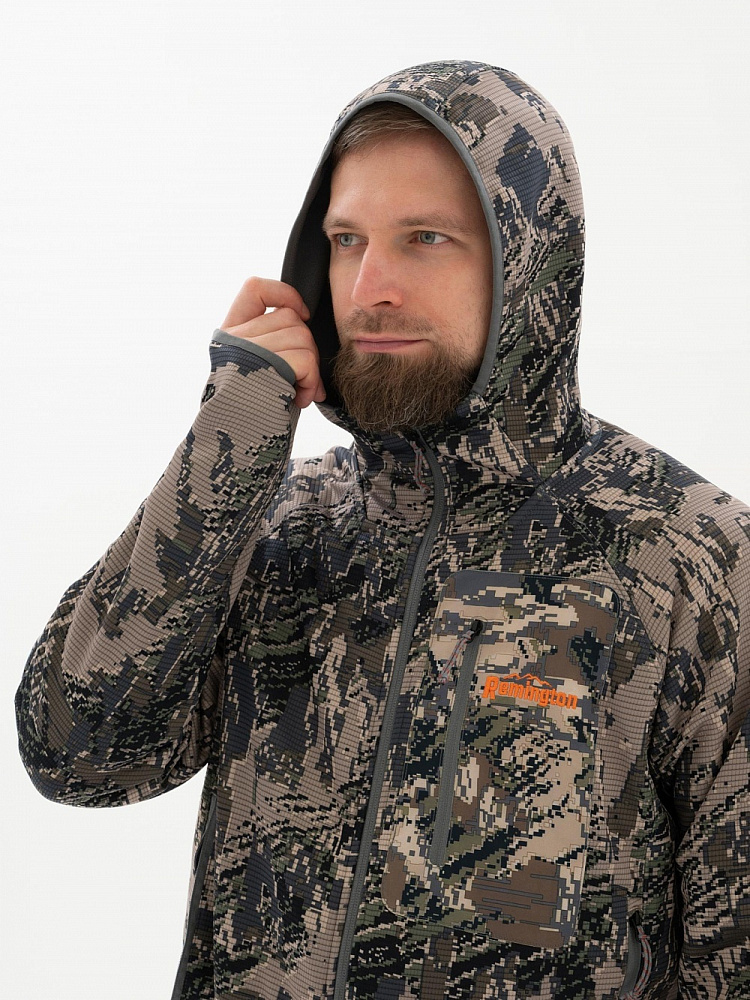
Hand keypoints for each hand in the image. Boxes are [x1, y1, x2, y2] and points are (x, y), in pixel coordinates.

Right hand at [220, 276, 325, 408]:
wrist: (235, 449)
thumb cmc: (254, 415)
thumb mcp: (260, 371)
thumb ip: (274, 344)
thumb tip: (306, 324)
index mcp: (229, 334)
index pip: (255, 288)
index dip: (284, 293)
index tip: (301, 313)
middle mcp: (232, 338)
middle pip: (290, 318)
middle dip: (308, 348)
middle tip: (304, 380)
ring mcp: (244, 351)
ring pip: (302, 338)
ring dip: (311, 369)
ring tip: (299, 393)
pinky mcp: (261, 368)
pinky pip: (304, 359)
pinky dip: (310, 381)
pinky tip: (299, 399)